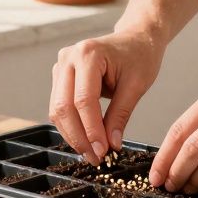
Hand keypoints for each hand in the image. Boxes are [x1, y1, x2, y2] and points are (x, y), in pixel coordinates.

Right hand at [50, 29, 164, 163]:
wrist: (135, 38)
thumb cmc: (139, 56)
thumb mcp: (136, 85)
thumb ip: (121, 115)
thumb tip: (111, 145)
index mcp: (88, 54)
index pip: (84, 100)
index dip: (92, 129)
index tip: (103, 151)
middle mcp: (68, 58)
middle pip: (64, 107)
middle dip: (79, 137)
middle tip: (96, 158)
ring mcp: (61, 66)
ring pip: (57, 110)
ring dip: (73, 135)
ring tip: (92, 153)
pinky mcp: (60, 76)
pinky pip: (60, 107)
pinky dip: (71, 126)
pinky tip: (86, 140)